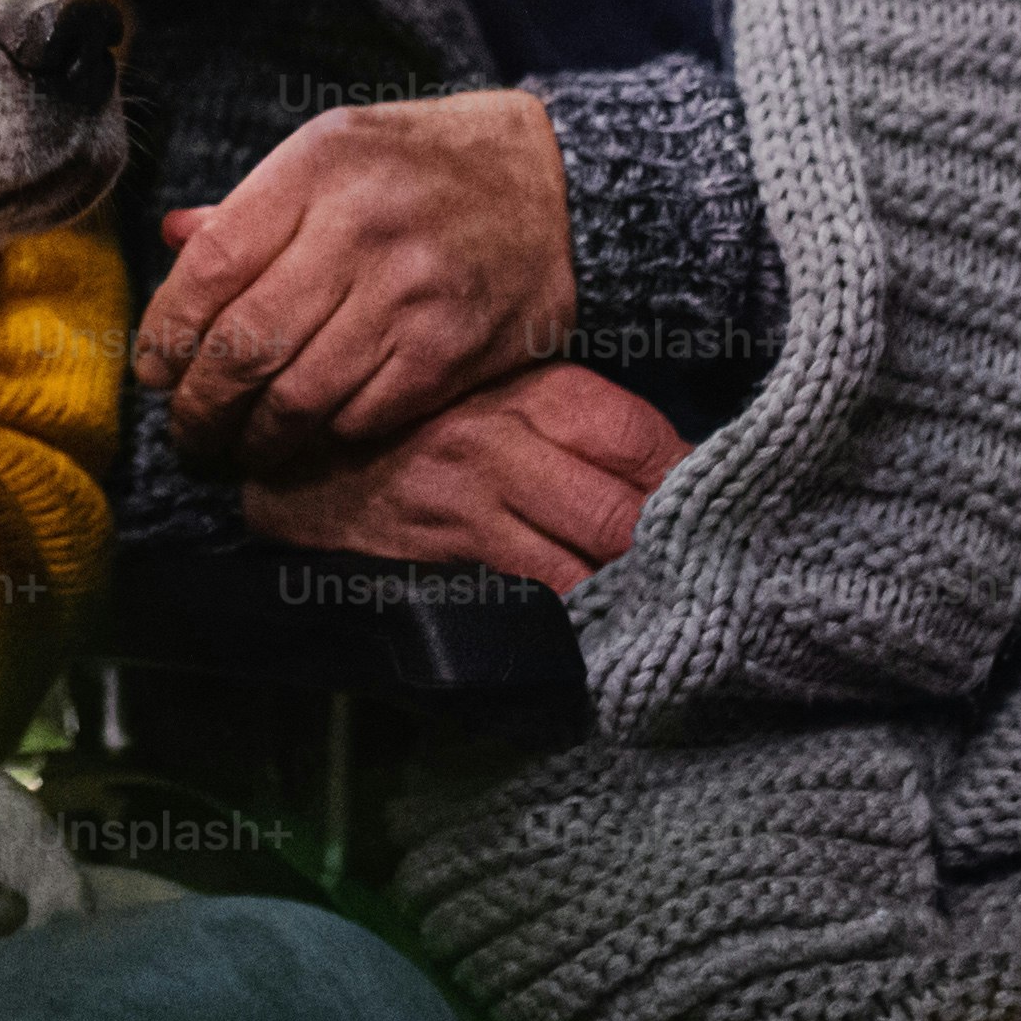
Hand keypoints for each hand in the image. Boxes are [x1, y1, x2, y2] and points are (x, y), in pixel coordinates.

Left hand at [132, 88, 575, 474]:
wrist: (554, 184)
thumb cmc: (423, 167)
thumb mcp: (332, 151)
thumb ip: (252, 205)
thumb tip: (171, 239)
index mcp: (316, 168)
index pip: (212, 266)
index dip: (166, 332)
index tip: (153, 371)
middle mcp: (360, 228)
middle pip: (246, 345)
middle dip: (200, 406)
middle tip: (186, 430)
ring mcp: (409, 294)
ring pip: (299, 396)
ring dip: (254, 437)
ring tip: (235, 447)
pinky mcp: (451, 350)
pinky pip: (361, 417)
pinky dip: (321, 437)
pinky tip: (304, 437)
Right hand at [240, 360, 687, 594]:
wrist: (296, 447)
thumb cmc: (423, 414)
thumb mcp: (507, 386)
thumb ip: (584, 417)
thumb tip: (682, 459)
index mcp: (537, 388)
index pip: (644, 438)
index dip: (694, 481)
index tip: (724, 510)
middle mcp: (509, 440)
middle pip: (627, 508)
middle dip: (679, 550)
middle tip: (721, 577)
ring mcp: (472, 501)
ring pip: (586, 562)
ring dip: (636, 593)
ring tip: (677, 614)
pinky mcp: (440, 552)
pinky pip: (532, 600)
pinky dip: (577, 622)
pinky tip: (608, 634)